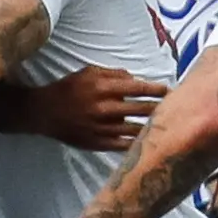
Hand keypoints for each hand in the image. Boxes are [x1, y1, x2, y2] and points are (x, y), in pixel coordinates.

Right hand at [27, 65, 166, 151]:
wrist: (43, 112)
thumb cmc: (67, 89)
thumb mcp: (88, 72)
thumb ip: (113, 74)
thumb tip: (135, 79)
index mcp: (103, 87)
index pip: (139, 88)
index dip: (158, 90)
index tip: (169, 91)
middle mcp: (104, 107)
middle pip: (142, 109)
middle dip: (160, 108)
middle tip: (174, 108)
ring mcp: (101, 127)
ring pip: (136, 129)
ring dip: (152, 126)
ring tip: (164, 125)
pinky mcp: (97, 143)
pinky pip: (123, 145)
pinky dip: (137, 143)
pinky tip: (147, 140)